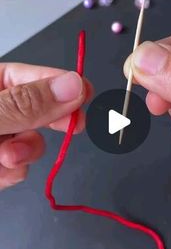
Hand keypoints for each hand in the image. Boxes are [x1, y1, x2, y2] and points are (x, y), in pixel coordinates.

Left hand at [0, 63, 91, 189]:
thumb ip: (25, 105)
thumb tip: (72, 86)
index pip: (26, 76)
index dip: (57, 81)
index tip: (86, 91)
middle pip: (34, 109)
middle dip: (48, 121)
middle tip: (75, 125)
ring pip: (30, 141)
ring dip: (26, 152)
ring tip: (6, 158)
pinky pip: (18, 167)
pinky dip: (12, 173)